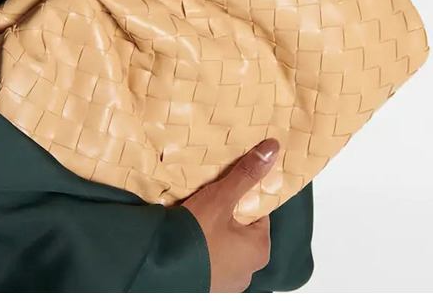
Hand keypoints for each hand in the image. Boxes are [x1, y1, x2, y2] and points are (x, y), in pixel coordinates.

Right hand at [181, 138, 279, 292]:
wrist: (159, 270)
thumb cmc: (197, 235)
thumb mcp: (222, 198)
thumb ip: (246, 174)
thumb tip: (273, 147)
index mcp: (260, 250)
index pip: (258, 212)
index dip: (243, 196)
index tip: (226, 186)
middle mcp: (249, 270)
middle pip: (241, 228)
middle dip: (226, 214)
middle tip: (208, 199)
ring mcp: (227, 282)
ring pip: (224, 244)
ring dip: (213, 231)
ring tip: (195, 215)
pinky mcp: (208, 285)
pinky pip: (210, 258)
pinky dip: (202, 246)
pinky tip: (189, 234)